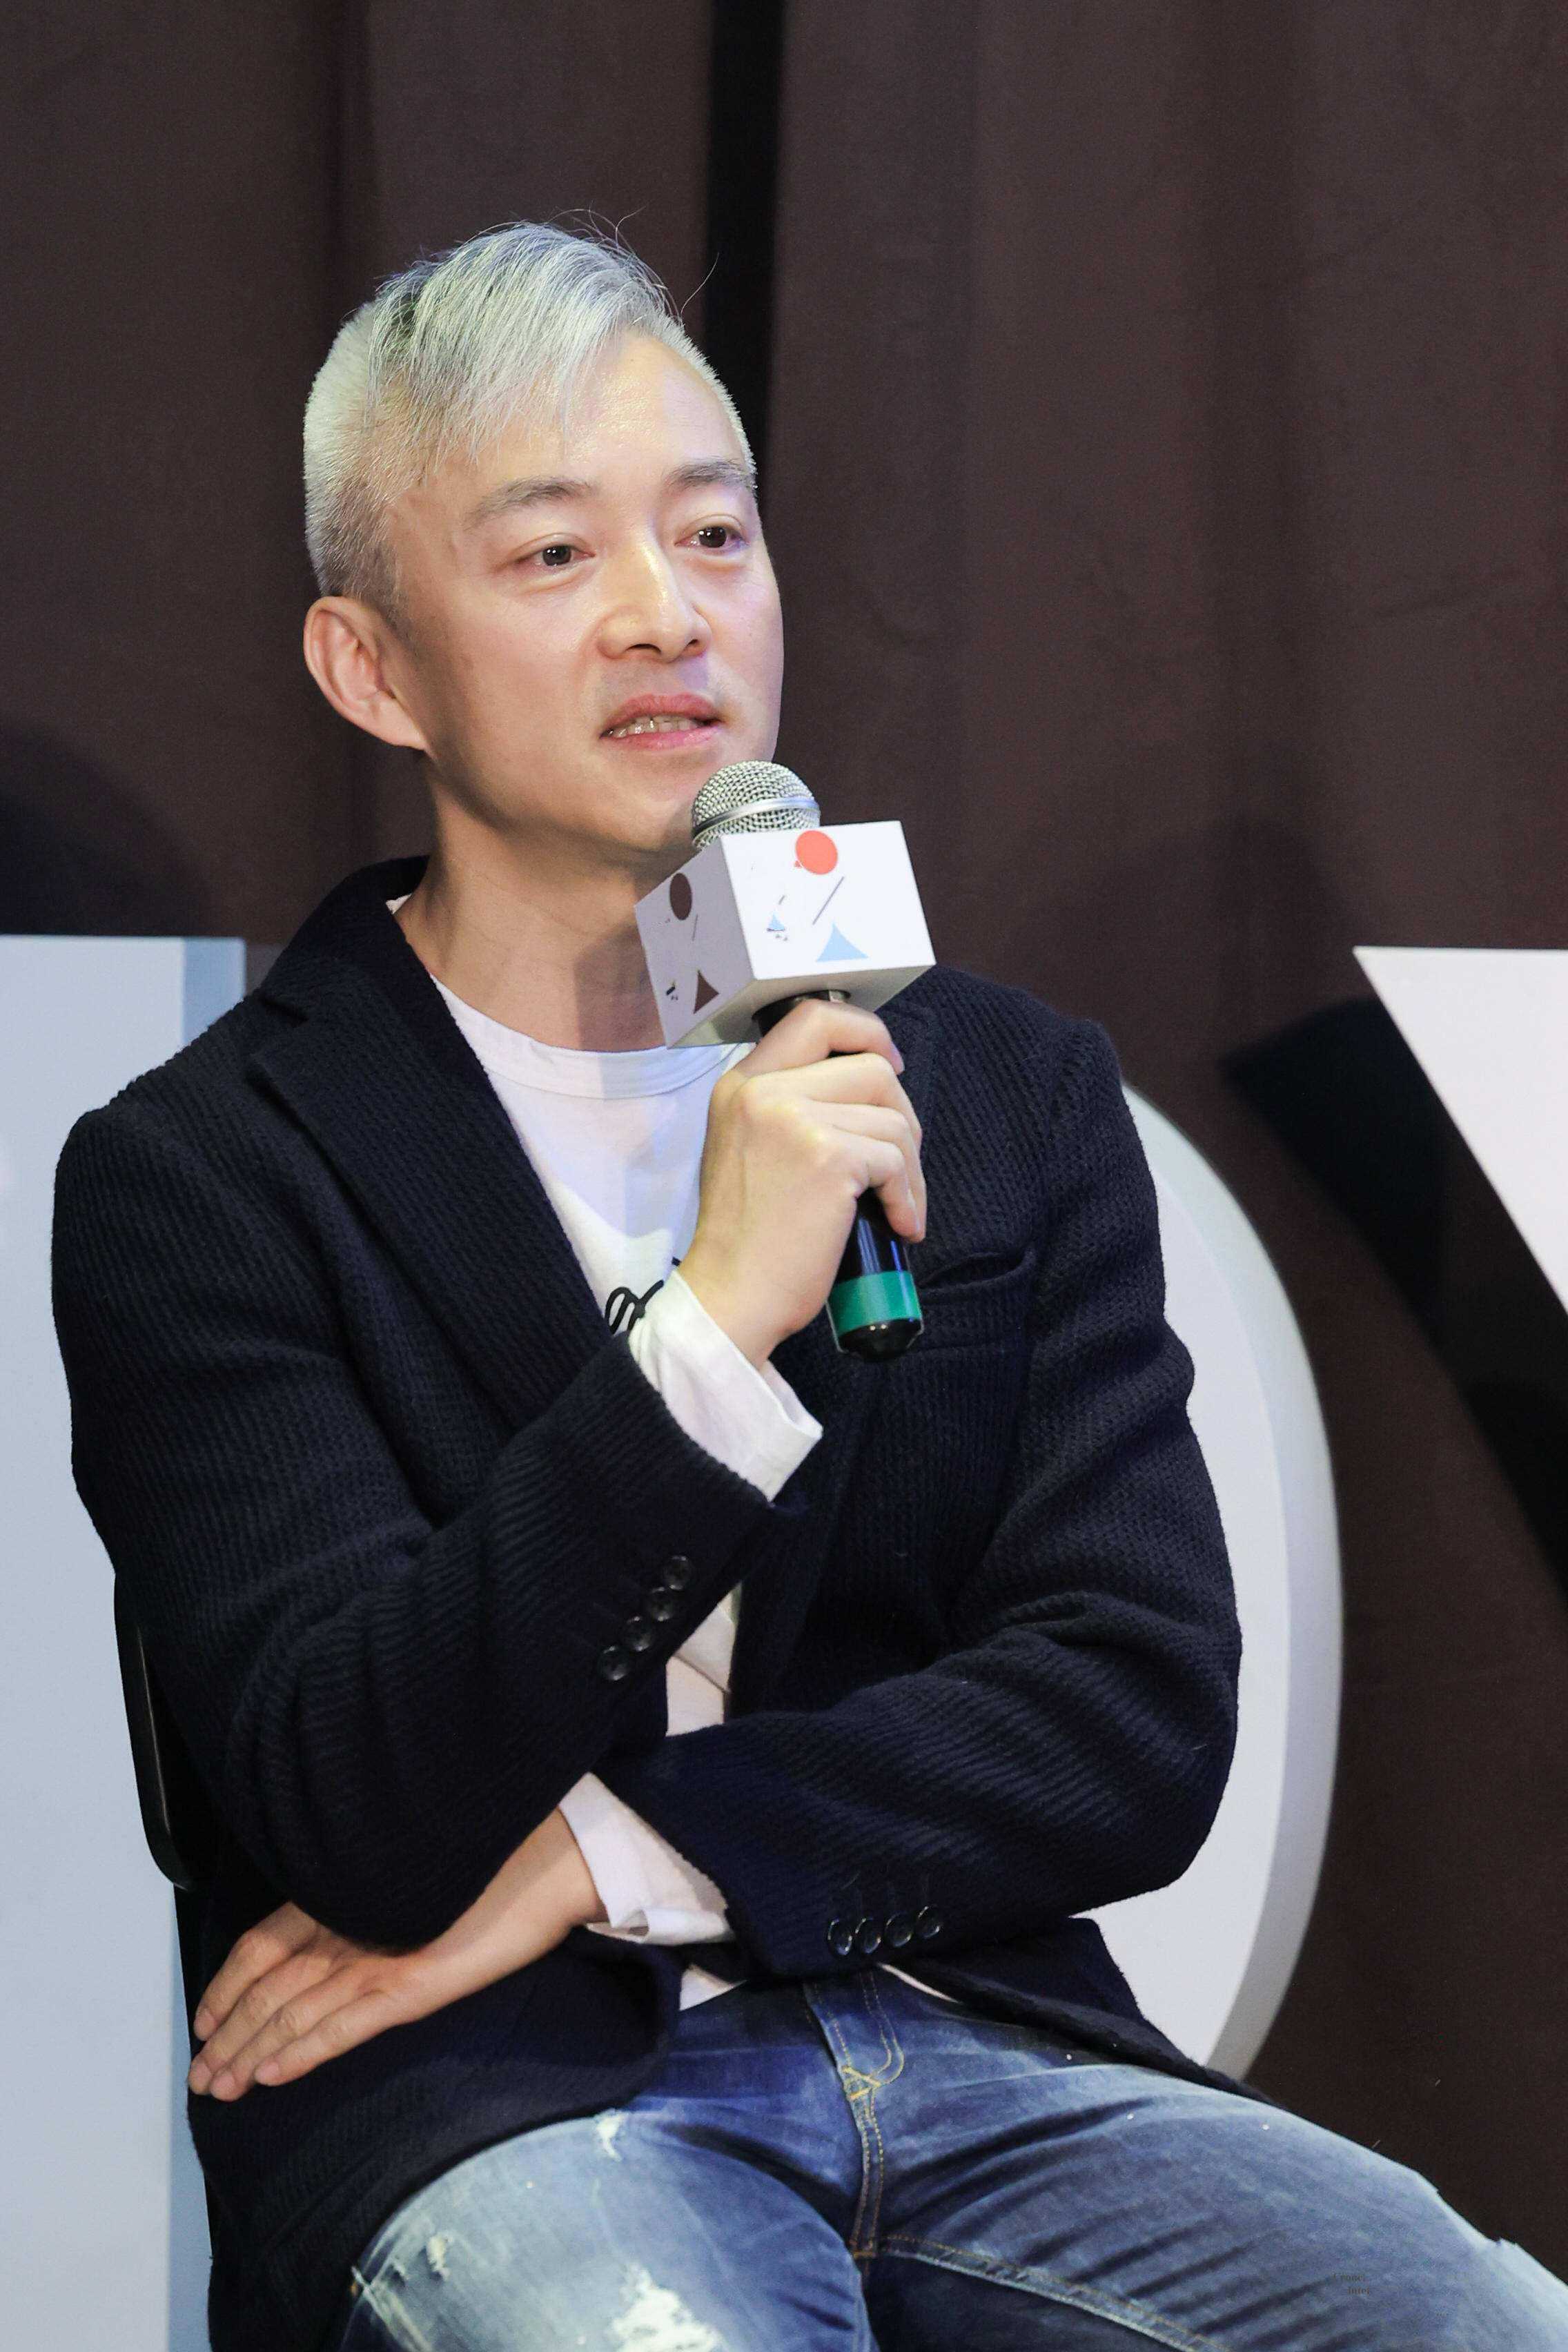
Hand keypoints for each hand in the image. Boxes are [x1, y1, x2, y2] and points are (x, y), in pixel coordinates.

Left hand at [187, 1807, 603, 2099]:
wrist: (543, 1859)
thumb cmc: (482, 1863)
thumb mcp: (403, 1875)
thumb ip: (361, 1902)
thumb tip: (331, 1935)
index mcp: (339, 1894)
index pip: (258, 1946)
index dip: (223, 1987)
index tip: (203, 2021)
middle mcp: (346, 1925)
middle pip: (264, 1988)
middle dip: (226, 2035)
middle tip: (201, 2075)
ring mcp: (374, 1957)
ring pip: (290, 2013)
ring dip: (247, 2054)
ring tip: (220, 2088)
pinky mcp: (409, 1986)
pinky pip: (340, 2028)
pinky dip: (299, 2054)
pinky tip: (270, 2076)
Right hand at [678, 999, 924, 1366]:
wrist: (732, 1295)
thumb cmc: (749, 1237)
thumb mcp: (748, 1149)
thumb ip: (789, 1108)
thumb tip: (870, 1085)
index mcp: (741, 1084)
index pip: (815, 1017)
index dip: (867, 1031)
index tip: (891, 1065)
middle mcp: (763, 1091)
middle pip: (871, 1066)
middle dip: (903, 1114)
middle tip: (901, 1164)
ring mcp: (794, 1119)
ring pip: (893, 1116)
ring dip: (910, 1167)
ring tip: (898, 1206)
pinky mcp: (827, 1157)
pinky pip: (895, 1160)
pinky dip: (909, 1196)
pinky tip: (900, 1224)